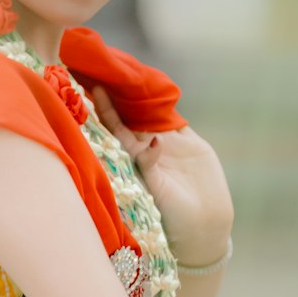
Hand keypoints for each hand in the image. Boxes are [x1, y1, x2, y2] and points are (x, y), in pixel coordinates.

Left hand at [89, 85, 232, 256]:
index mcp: (130, 162)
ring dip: (140, 93)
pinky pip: (174, 119)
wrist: (203, 230)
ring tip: (128, 69)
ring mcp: (168, 145)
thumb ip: (150, 165)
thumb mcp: (155, 191)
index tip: (94, 87)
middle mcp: (145, 150)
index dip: (104, 109)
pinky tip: (154, 84)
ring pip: (150, 113)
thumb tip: (152, 141)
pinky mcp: (189, 144)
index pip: (113, 129)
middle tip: (105, 67)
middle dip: (119, 93)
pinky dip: (166, 102)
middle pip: (129, 115)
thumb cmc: (171, 218)